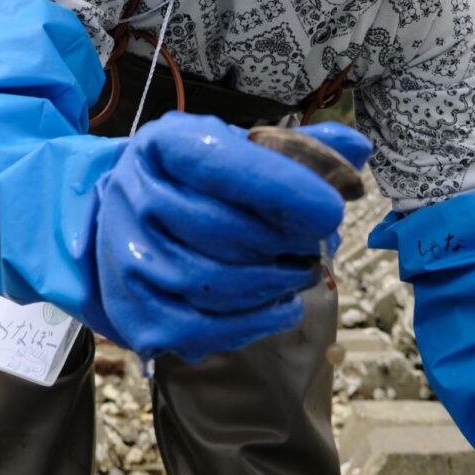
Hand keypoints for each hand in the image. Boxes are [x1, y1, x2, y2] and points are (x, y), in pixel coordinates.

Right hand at [90, 112, 370, 361]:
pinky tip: (282, 309)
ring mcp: (128, 257)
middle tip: (315, 247)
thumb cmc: (192, 182)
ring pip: (213, 283)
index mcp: (163, 146)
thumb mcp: (235, 149)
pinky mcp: (134, 310)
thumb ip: (295, 149)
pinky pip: (200, 328)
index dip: (280, 188)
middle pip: (221, 230)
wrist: (119, 217)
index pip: (220, 164)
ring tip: (300, 275)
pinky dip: (252, 324)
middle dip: (283, 244)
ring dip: (273, 285)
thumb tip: (356, 150)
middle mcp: (135, 197)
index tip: (328, 209)